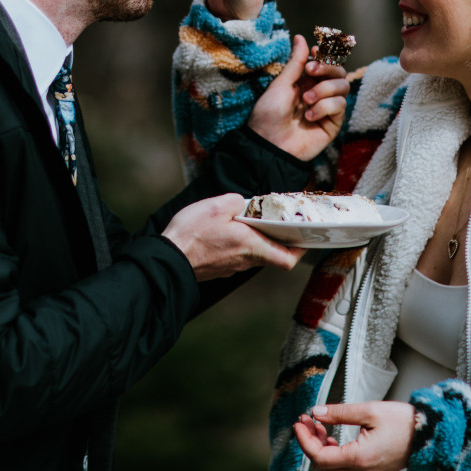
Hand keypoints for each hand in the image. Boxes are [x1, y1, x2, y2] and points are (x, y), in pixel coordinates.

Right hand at [162, 193, 304, 281]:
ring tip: (250, 221)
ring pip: (253, 254)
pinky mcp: (219, 268)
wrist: (167, 260)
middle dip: (277, 237)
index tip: (304, 236)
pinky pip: (237, 255)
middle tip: (278, 221)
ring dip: (256, 239)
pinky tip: (228, 230)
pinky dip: (239, 244)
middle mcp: (245, 261)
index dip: (300, 249)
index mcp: (251, 246)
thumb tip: (243, 204)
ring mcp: (232, 267)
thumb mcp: (218, 206)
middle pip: (272, 254)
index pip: (287, 259)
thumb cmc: (192, 235)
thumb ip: (237, 202)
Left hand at [248, 35, 348, 160]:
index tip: (315, 52)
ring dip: (324, 89)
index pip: (326, 62)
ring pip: (343, 86)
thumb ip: (296, 62)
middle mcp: (319, 92)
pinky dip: (325, 106)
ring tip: (306, 100)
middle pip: (339, 71)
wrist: (269, 143)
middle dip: (326, 68)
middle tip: (310, 72)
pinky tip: (310, 116)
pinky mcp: (333, 123)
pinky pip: (341, 105)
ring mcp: (327, 108)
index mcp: (305, 81)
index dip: (325, 55)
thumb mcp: (281, 84)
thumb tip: (300, 37)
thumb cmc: (269, 114)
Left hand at [294, 401, 415, 470]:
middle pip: (323, 464)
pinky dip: (333, 454)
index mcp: (359, 458)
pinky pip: (344, 469)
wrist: (429, 435)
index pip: (319, 456)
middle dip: (310, 441)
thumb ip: (339, 413)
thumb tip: (317, 413)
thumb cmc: (404, 422)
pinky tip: (332, 436)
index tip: (299, 422)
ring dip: (321, 447)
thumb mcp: (369, 411)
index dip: (304, 440)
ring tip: (319, 425)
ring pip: (332, 468)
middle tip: (306, 420)